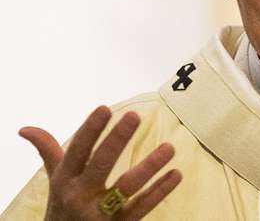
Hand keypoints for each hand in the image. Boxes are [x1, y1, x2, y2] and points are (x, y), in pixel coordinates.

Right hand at [19, 106, 181, 219]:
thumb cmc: (63, 205)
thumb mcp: (55, 179)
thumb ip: (48, 151)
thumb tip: (25, 128)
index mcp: (65, 179)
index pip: (77, 150)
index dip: (90, 130)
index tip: (104, 108)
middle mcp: (81, 195)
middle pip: (100, 165)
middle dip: (116, 140)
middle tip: (134, 116)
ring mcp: (101, 213)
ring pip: (126, 188)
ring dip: (149, 167)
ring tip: (170, 148)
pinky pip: (142, 207)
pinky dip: (160, 190)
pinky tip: (176, 174)